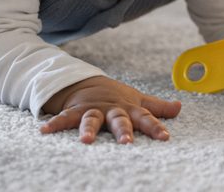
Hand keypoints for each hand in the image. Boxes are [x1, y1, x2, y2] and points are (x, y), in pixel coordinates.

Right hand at [40, 76, 181, 144]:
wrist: (87, 82)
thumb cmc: (116, 96)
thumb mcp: (137, 99)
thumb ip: (157, 107)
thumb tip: (180, 107)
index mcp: (128, 108)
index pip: (145, 117)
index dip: (155, 127)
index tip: (164, 137)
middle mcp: (111, 109)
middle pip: (119, 119)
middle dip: (122, 130)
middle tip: (126, 141)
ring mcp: (92, 109)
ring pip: (91, 119)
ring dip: (88, 128)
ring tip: (85, 140)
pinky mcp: (75, 110)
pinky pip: (64, 118)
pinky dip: (54, 124)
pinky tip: (44, 131)